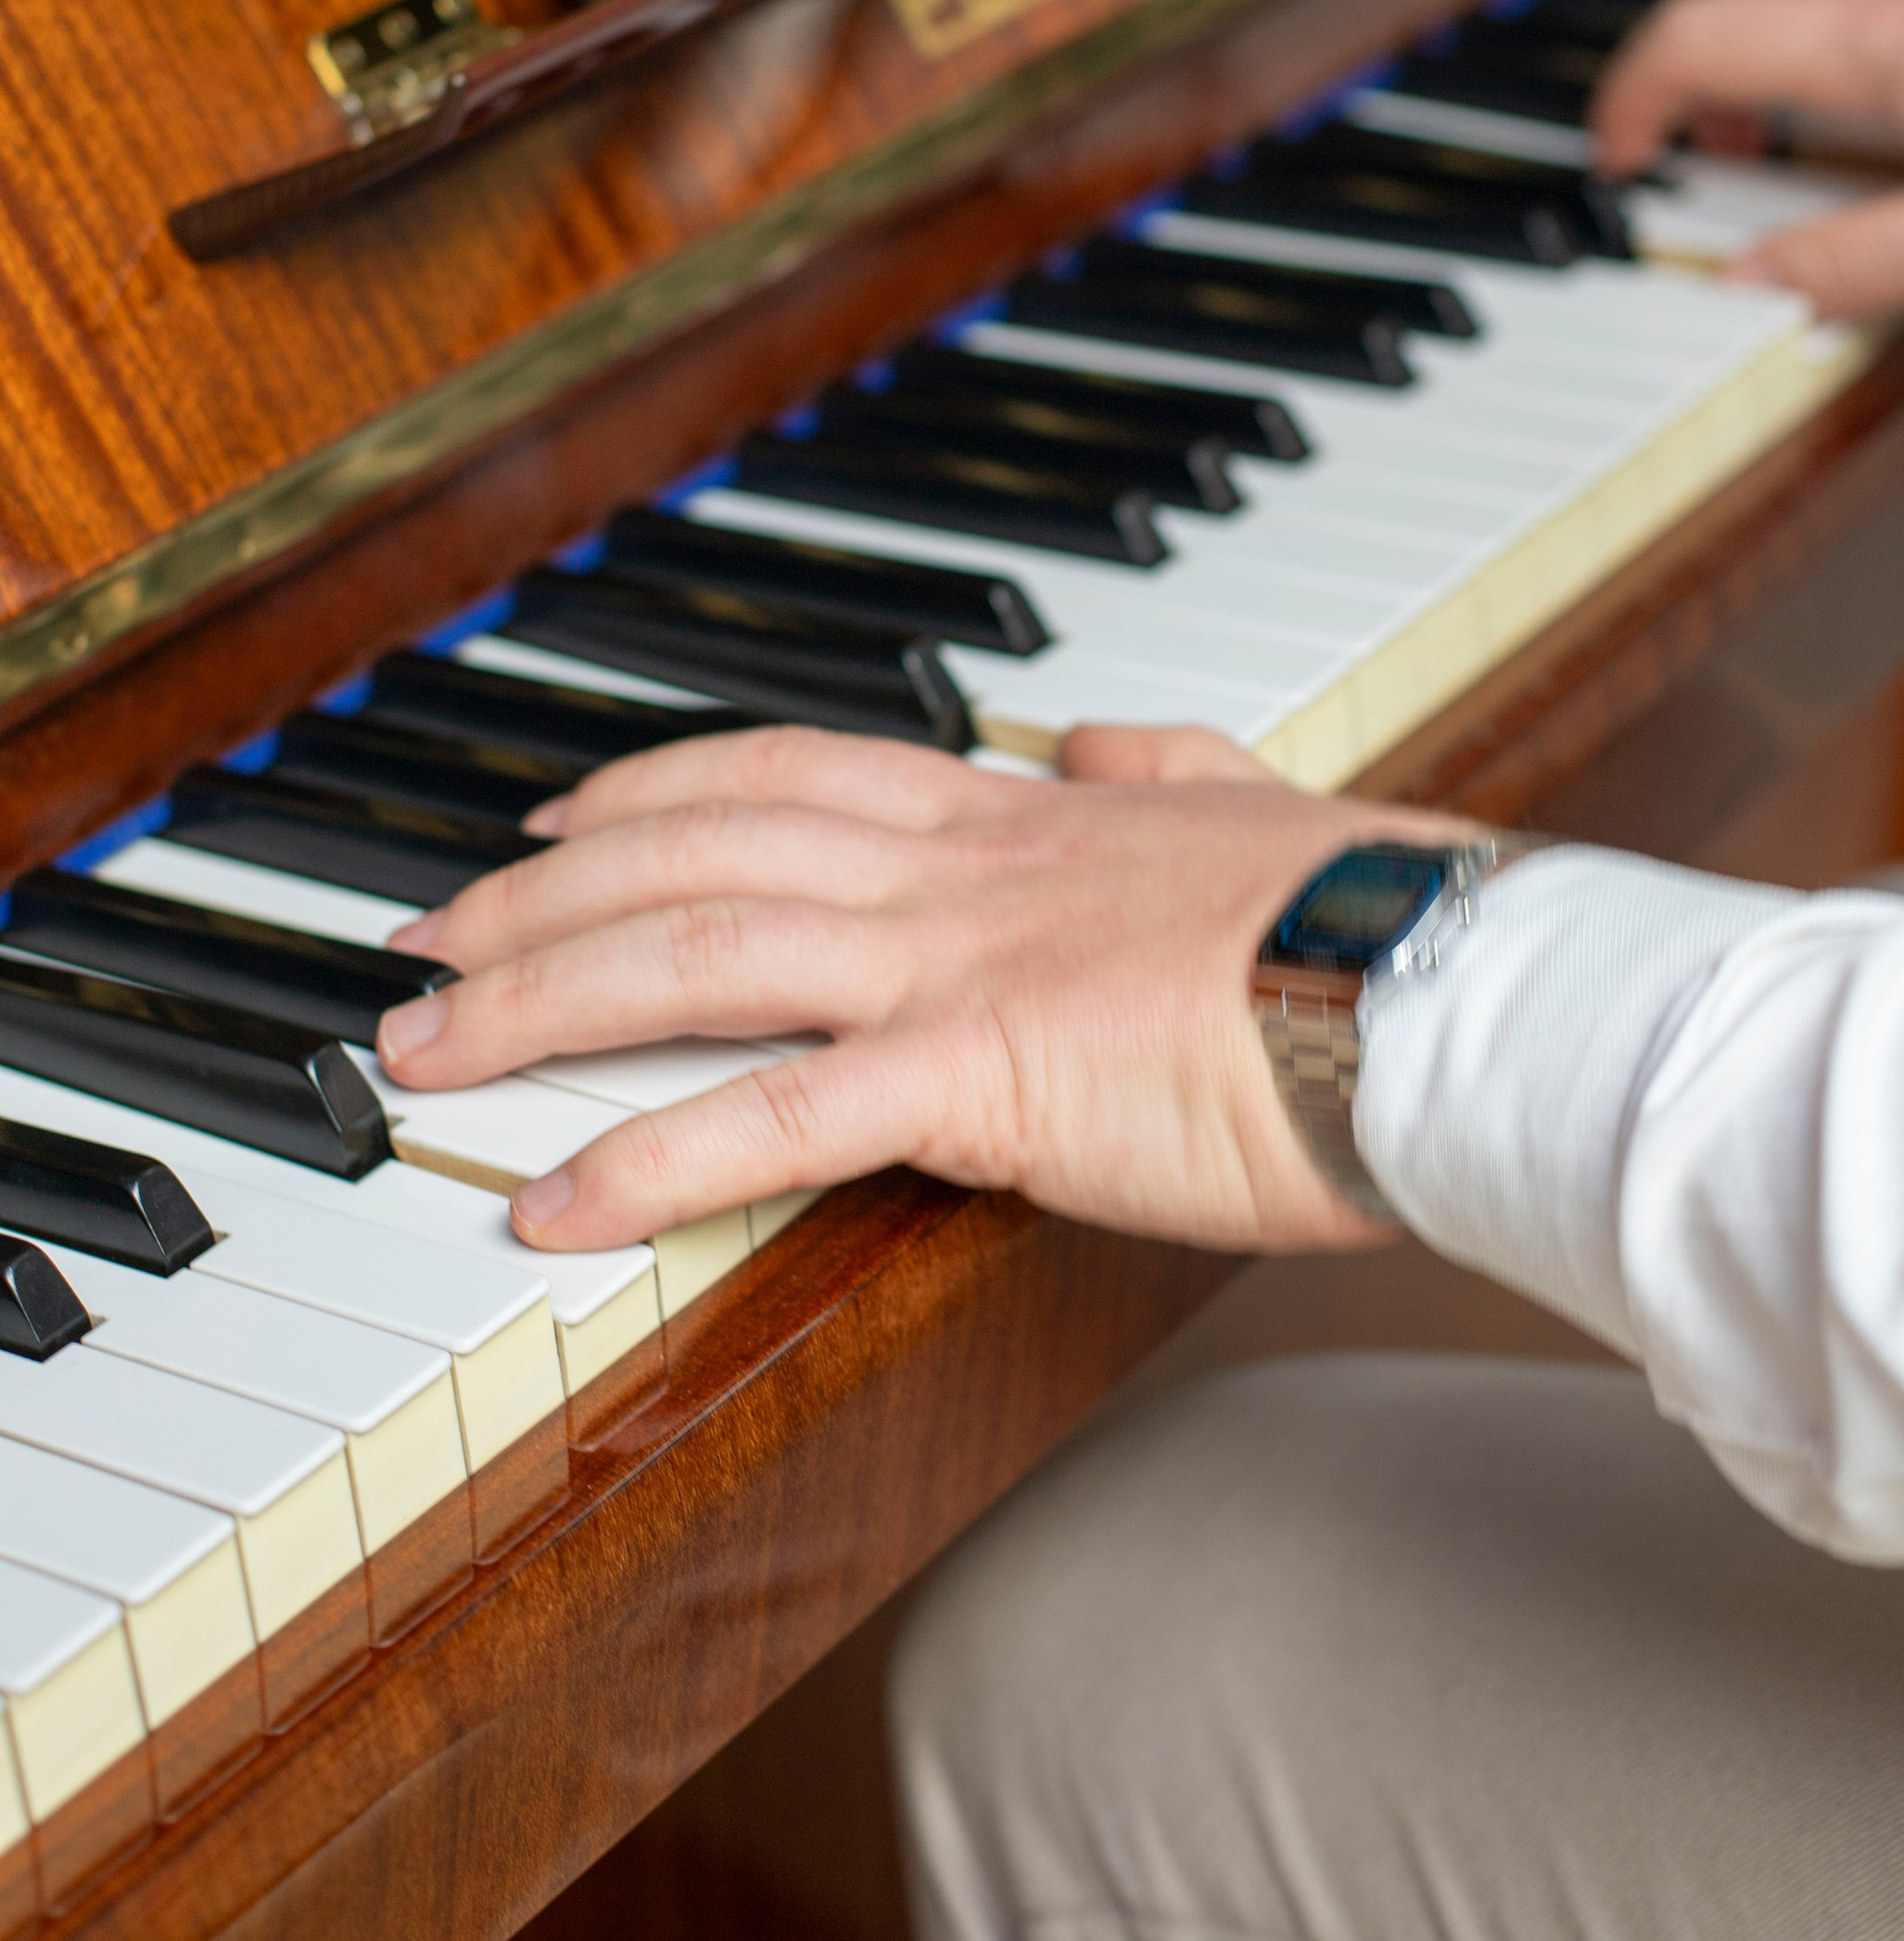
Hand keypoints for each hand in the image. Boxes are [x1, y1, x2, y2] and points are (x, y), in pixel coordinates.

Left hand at [374, 723, 1474, 1257]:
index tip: (554, 813)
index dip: (648, 788)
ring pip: (693, 953)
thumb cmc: (1374, 922)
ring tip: (420, 1050)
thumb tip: (1094, 735)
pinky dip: (641, 1156)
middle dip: (532, 891)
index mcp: (1016, 813)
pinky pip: (772, 1115)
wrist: (1449, 988)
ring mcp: (957, 964)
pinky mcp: (981, 1077)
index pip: (783, 770)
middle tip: (418, 937)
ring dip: (533, 1000)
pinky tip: (546, 1205)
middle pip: (691, 849)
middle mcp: (959, 868)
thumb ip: (1158, 762)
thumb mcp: (1253, 803)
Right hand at [1591, 0, 1903, 318]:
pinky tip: (1882, 101)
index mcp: (1876, 39)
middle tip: (1681, 150)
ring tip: (1776, 135)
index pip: (1691, 39)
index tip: (1617, 163)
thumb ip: (1858, 263)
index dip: (1628, 104)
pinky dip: (1828, 33)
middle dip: (1677, 69)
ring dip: (1753, 47)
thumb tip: (1751, 286)